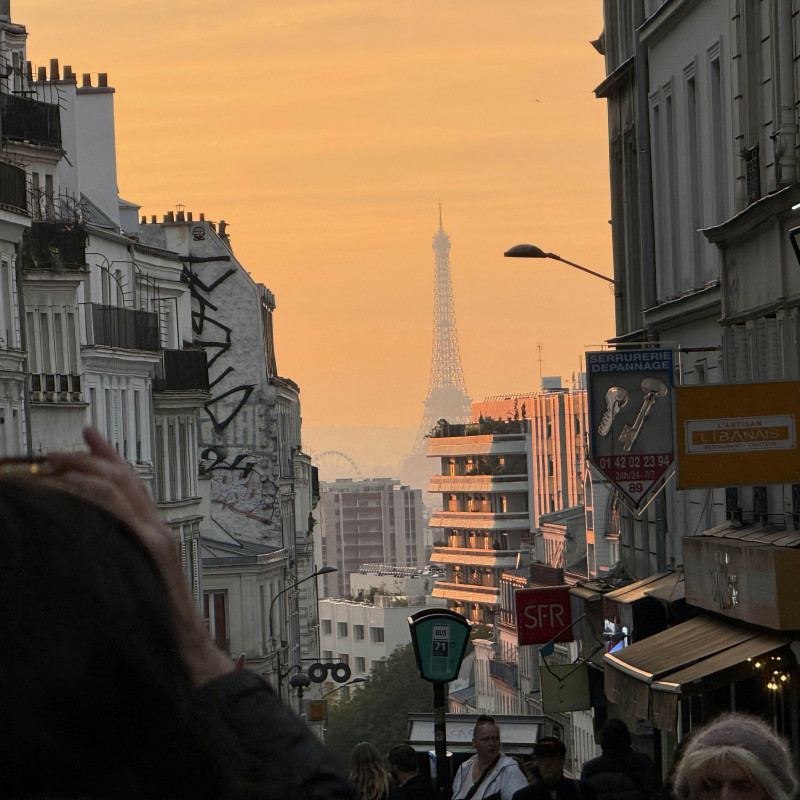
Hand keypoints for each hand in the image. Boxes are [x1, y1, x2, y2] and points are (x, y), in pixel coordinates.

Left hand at [42, 428, 232, 685]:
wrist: (188, 646)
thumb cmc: (160, 621)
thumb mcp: (138, 577)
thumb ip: (121, 551)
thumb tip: (88, 537)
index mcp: (154, 533)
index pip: (130, 482)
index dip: (108, 454)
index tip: (88, 435)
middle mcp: (157, 528)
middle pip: (125, 476)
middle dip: (88, 456)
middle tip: (56, 452)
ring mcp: (156, 537)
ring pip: (121, 486)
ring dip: (84, 469)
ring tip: (55, 466)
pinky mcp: (152, 549)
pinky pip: (120, 510)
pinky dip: (96, 494)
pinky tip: (73, 489)